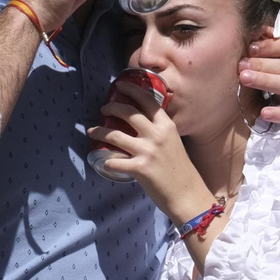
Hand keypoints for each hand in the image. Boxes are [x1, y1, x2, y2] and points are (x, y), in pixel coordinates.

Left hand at [85, 78, 212, 221]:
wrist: (187, 194)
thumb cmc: (180, 169)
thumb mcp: (174, 142)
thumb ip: (159, 131)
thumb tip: (141, 123)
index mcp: (167, 126)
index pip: (148, 100)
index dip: (132, 90)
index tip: (120, 85)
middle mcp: (157, 135)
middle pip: (128, 112)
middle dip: (111, 107)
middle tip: (104, 109)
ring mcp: (147, 151)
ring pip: (115, 135)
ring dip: (99, 132)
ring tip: (92, 131)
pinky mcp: (139, 168)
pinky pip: (114, 161)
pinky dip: (105, 161)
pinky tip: (102, 161)